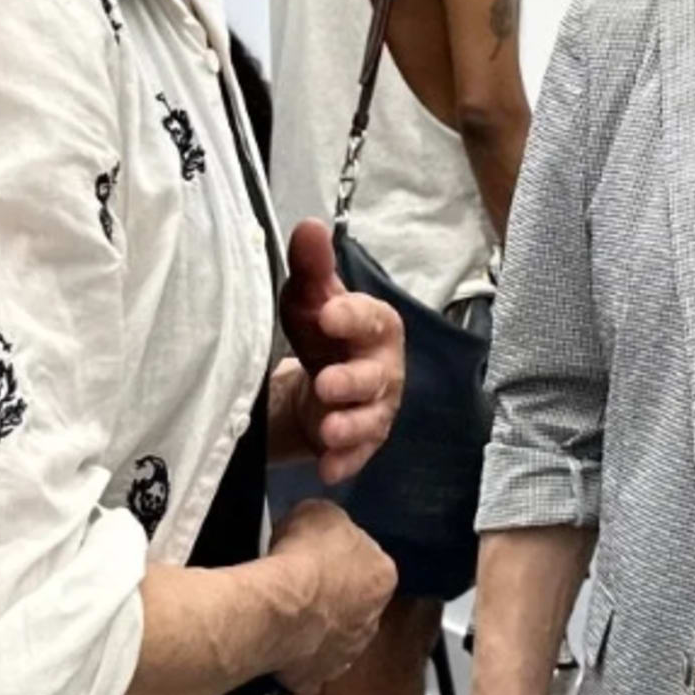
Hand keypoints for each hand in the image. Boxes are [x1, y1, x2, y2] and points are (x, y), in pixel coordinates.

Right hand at [269, 496, 393, 694]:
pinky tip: (277, 638)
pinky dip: (295, 653)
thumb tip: (323, 528)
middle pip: (354, 602)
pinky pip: (307, 663)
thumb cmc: (303, 558)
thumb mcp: (319, 512)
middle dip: (333, 594)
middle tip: (303, 583)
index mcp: (383, 575)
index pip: (369, 562)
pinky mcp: (318, 677)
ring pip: (334, 636)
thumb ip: (331, 523)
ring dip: (316, 625)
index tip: (319, 553)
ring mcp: (347, 653)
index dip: (341, 556)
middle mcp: (374, 618)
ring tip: (287, 611)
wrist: (279, 609)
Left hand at [280, 220, 404, 483]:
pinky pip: (359, 454)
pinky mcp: (363, 442)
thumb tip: (310, 226)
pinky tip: (328, 469)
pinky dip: (345, 462)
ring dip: (351, 426)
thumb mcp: (311, 298)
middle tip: (328, 383)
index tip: (327, 315)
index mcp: (376, 326)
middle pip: (375, 374)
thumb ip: (312, 267)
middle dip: (353, 381)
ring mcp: (376, 408)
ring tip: (328, 431)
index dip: (352, 318)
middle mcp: (384, 368)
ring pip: (371, 418)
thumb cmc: (323, 333)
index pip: (371, 319)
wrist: (320, 383)